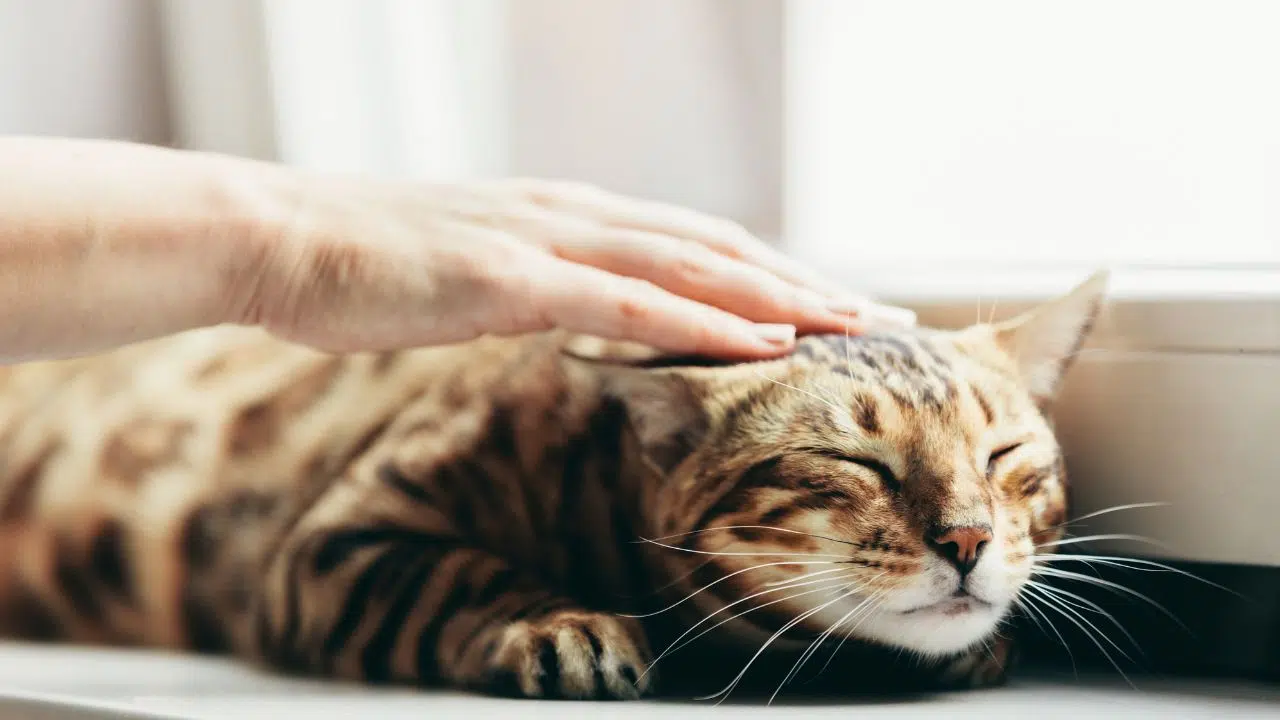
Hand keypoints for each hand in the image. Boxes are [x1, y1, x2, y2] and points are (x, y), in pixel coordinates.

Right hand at [236, 175, 915, 358]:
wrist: (278, 238)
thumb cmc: (367, 264)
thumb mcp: (471, 271)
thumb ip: (536, 285)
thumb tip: (579, 314)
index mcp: (568, 215)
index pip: (695, 242)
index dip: (774, 272)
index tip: (835, 303)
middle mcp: (574, 215)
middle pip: (719, 247)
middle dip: (808, 281)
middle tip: (883, 315)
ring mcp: (546, 239)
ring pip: (693, 266)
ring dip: (782, 296)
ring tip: (854, 324)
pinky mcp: (509, 275)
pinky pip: (627, 300)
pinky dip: (703, 319)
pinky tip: (760, 338)